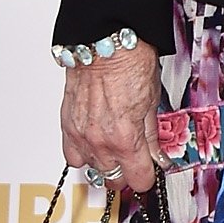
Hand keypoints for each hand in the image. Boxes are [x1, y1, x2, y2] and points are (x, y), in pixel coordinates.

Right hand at [60, 42, 162, 192]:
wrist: (103, 43)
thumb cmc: (129, 64)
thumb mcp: (151, 102)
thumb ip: (151, 136)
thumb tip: (156, 155)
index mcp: (125, 139)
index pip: (137, 179)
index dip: (146, 177)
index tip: (149, 172)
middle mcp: (99, 141)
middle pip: (113, 180)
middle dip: (126, 173)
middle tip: (134, 161)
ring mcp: (80, 134)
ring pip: (92, 169)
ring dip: (105, 164)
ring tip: (114, 150)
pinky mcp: (67, 125)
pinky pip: (72, 155)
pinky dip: (83, 153)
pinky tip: (94, 143)